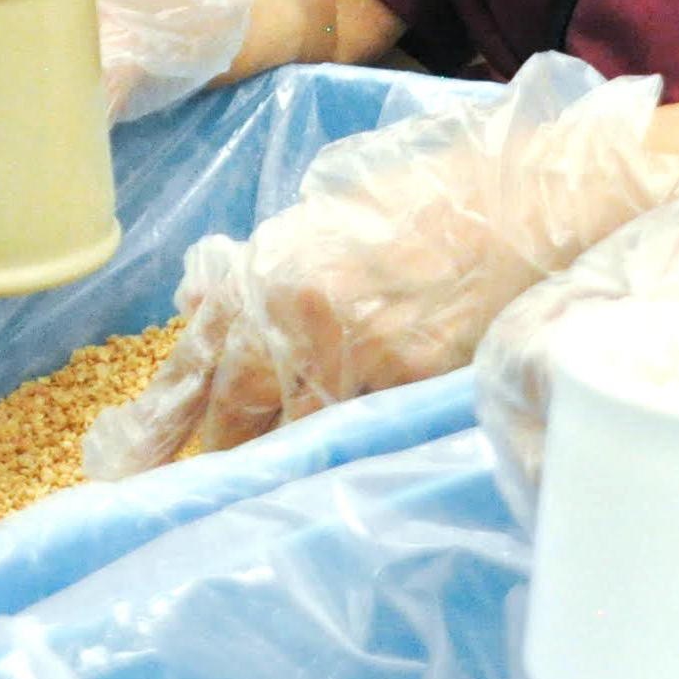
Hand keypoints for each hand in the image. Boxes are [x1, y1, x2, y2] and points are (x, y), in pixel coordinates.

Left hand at [80, 54, 678, 480]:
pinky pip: (354, 433)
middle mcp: (304, 325)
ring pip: (291, 437)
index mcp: (275, 270)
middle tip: (158, 494)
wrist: (553, 196)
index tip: (125, 463)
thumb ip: (273, 263)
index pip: (196, 367)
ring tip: (234, 492)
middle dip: (200, 453)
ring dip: (268, 456)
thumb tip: (206, 309)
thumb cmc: (452, 184)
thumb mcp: (340, 204)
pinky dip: (335, 446)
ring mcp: (364, 367)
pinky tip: (324, 464)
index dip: (159, 425)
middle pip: (229, 419)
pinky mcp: (416, 393)